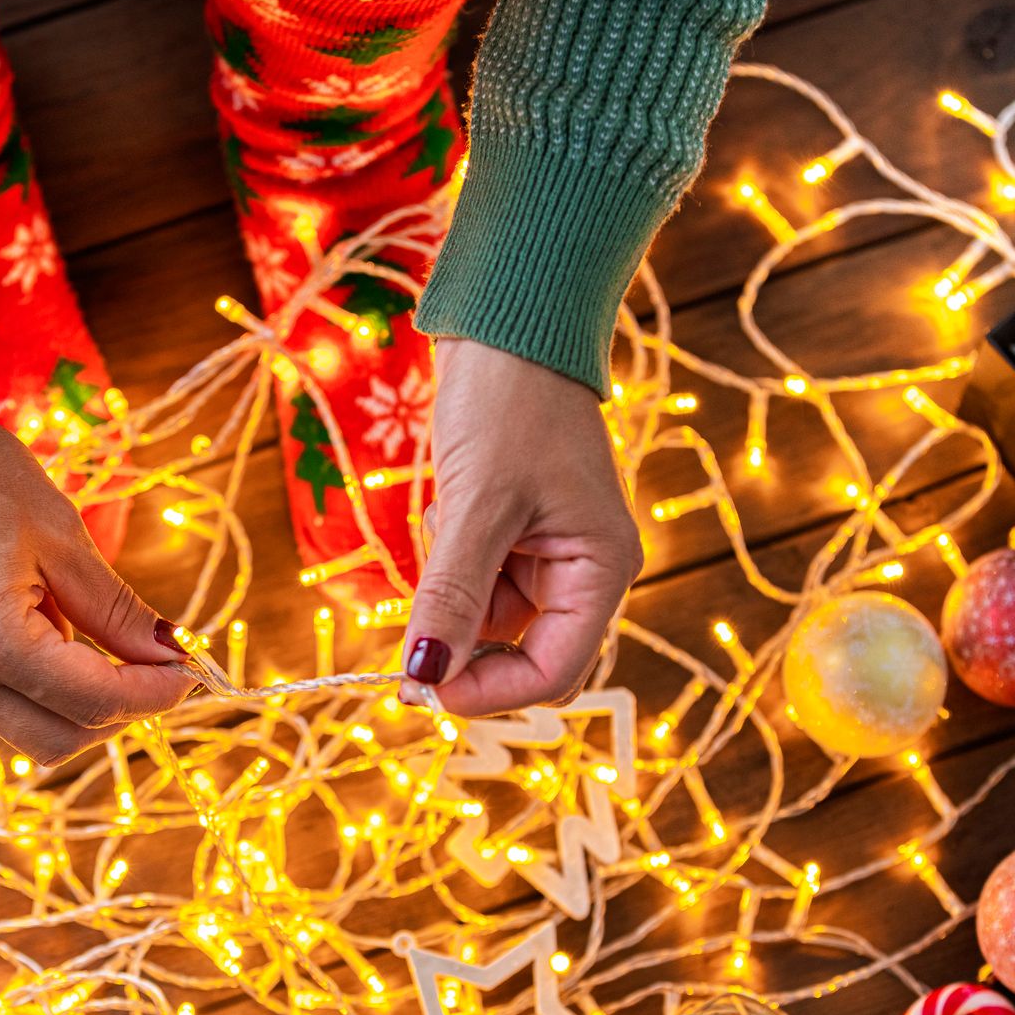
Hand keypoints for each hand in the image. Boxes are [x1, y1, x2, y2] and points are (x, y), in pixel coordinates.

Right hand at [0, 418, 192, 762]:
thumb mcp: (66, 541)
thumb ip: (119, 614)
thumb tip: (170, 658)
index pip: (93, 703)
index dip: (152, 694)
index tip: (186, 671)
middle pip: (57, 743)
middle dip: (114, 714)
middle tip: (148, 670)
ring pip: (21, 730)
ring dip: (68, 700)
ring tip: (70, 626)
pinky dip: (26, 686)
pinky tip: (26, 627)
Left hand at [399, 338, 641, 715]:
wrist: (508, 322)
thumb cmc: (509, 403)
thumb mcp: (476, 506)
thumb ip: (452, 597)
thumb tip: (425, 675)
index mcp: (602, 570)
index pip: (555, 671)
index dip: (490, 692)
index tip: (423, 684)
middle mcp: (584, 571)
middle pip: (524, 653)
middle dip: (467, 644)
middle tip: (413, 627)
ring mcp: (550, 553)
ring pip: (490, 619)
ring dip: (452, 593)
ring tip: (445, 521)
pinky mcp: (516, 533)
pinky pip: (476, 579)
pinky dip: (449, 563)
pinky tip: (447, 507)